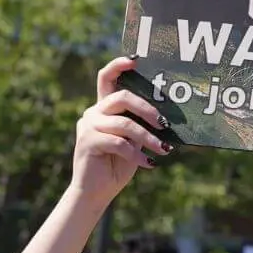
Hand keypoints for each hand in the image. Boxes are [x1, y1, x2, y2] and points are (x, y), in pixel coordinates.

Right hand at [71, 58, 170, 204]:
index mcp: (103, 107)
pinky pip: (119, 143)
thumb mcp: (133, 141)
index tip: (136, 60)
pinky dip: (138, 154)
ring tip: (164, 150)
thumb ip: (139, 125)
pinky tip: (148, 164)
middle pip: (122, 97)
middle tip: (164, 124)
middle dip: (147, 109)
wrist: (96, 192)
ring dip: (148, 138)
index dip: (118, 65)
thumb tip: (164, 117)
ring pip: (125, 124)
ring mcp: (88, 126)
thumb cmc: (118, 165)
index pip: (106, 78)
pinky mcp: (88, 142)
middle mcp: (93, 112)